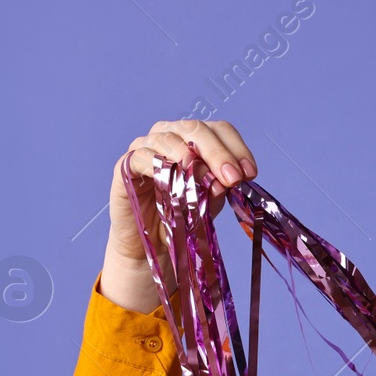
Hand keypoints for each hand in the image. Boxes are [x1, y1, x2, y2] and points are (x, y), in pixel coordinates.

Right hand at [101, 119, 258, 309]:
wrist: (155, 245)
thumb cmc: (183, 218)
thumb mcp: (210, 202)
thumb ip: (219, 188)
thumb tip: (226, 180)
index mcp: (194, 141)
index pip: (218, 130)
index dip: (236, 148)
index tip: (250, 174)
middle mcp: (169, 137)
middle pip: (195, 129)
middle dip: (218, 153)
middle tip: (233, 178)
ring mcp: (144, 148)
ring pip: (168, 138)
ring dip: (190, 157)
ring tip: (206, 178)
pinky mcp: (125, 167)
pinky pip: (141, 157)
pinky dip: (160, 164)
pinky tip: (176, 179)